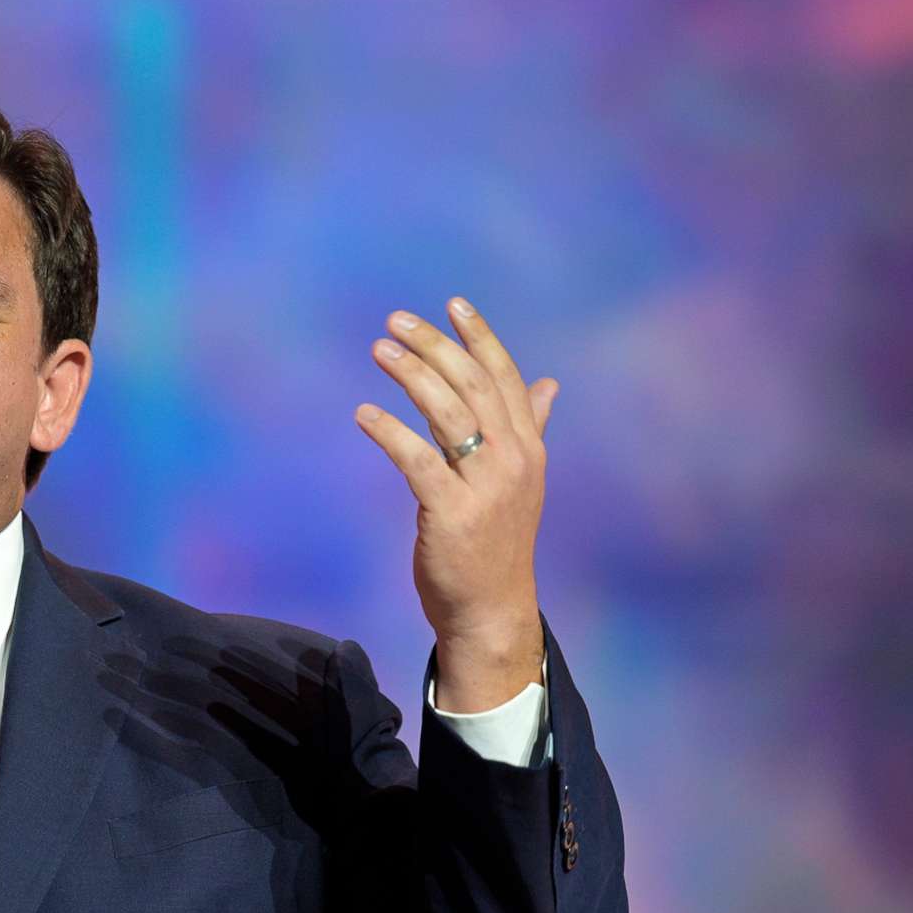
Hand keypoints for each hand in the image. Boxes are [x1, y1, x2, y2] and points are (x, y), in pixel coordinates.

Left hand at [354, 296, 554, 712]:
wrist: (492, 609)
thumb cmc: (498, 543)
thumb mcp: (520, 480)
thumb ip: (530, 428)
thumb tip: (548, 385)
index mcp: (528, 448)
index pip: (505, 377)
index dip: (480, 337)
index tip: (453, 303)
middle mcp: (513, 460)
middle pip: (473, 385)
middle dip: (435, 346)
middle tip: (396, 321)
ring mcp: (485, 487)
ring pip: (448, 413)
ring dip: (410, 375)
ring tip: (379, 350)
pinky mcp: (451, 513)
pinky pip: (418, 460)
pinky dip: (389, 432)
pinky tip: (363, 414)